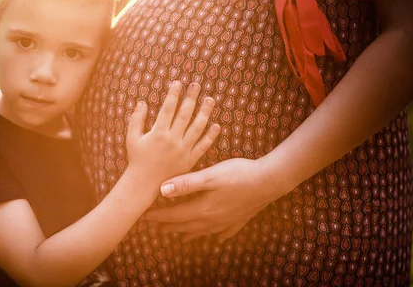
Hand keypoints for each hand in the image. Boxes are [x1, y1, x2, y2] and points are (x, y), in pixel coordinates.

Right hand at [125, 81, 220, 183]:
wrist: (144, 184)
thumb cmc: (136, 159)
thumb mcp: (132, 138)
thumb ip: (136, 119)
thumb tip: (142, 102)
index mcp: (157, 133)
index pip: (168, 108)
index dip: (173, 94)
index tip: (178, 82)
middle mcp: (172, 141)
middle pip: (184, 115)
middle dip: (191, 98)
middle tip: (197, 85)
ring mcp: (182, 151)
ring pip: (196, 128)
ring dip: (205, 113)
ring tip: (210, 99)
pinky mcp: (189, 160)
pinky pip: (202, 146)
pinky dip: (210, 136)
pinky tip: (216, 125)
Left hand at [144, 157, 286, 241]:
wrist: (269, 181)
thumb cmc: (238, 174)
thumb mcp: (210, 176)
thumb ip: (186, 183)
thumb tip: (162, 190)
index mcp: (203, 208)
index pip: (174, 215)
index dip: (157, 216)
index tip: (143, 216)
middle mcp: (213, 219)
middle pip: (185, 225)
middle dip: (168, 225)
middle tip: (154, 226)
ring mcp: (227, 222)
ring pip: (202, 231)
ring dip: (187, 232)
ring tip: (178, 233)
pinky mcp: (239, 219)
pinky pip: (223, 232)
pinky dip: (215, 235)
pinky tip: (216, 238)